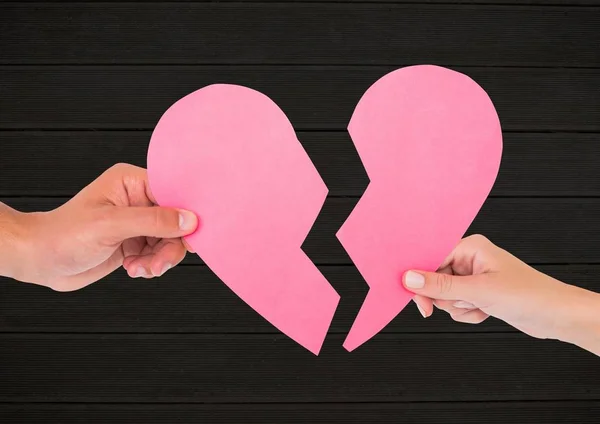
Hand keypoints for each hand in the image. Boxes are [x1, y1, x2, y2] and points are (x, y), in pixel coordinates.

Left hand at [4, 163, 197, 290]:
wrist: (40, 260)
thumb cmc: (64, 235)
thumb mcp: (111, 225)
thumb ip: (153, 221)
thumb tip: (189, 219)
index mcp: (131, 182)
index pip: (172, 193)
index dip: (185, 214)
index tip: (193, 235)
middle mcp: (137, 200)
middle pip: (175, 221)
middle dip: (169, 245)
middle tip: (159, 263)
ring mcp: (136, 222)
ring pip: (169, 241)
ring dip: (159, 259)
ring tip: (140, 268)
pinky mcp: (134, 242)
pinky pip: (158, 254)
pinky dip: (150, 265)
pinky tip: (133, 268)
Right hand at [402, 235, 599, 351]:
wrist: (556, 315)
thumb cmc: (528, 295)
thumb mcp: (478, 291)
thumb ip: (441, 286)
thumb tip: (410, 279)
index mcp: (469, 246)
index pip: (431, 258)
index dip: (421, 278)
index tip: (416, 296)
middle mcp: (470, 258)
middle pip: (435, 279)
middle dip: (447, 297)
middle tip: (461, 304)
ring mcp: (473, 276)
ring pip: (445, 295)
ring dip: (460, 307)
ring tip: (481, 306)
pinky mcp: (478, 293)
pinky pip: (457, 306)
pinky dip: (468, 313)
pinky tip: (486, 311)